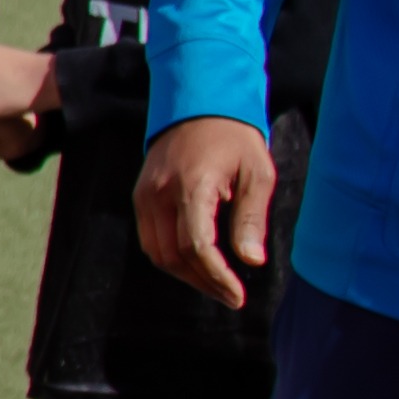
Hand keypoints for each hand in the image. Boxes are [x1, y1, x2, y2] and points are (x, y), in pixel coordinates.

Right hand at [137, 115, 275, 308]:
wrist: (199, 102)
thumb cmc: (235, 138)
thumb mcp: (257, 174)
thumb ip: (250, 218)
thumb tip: (252, 261)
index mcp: (193, 185)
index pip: (196, 246)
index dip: (217, 277)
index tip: (238, 295)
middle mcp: (160, 192)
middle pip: (174, 256)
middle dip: (203, 282)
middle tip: (231, 296)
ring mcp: (145, 194)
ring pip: (157, 253)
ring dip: (186, 275)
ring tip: (216, 284)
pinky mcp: (141, 196)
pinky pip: (150, 239)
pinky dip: (172, 258)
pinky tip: (197, 263)